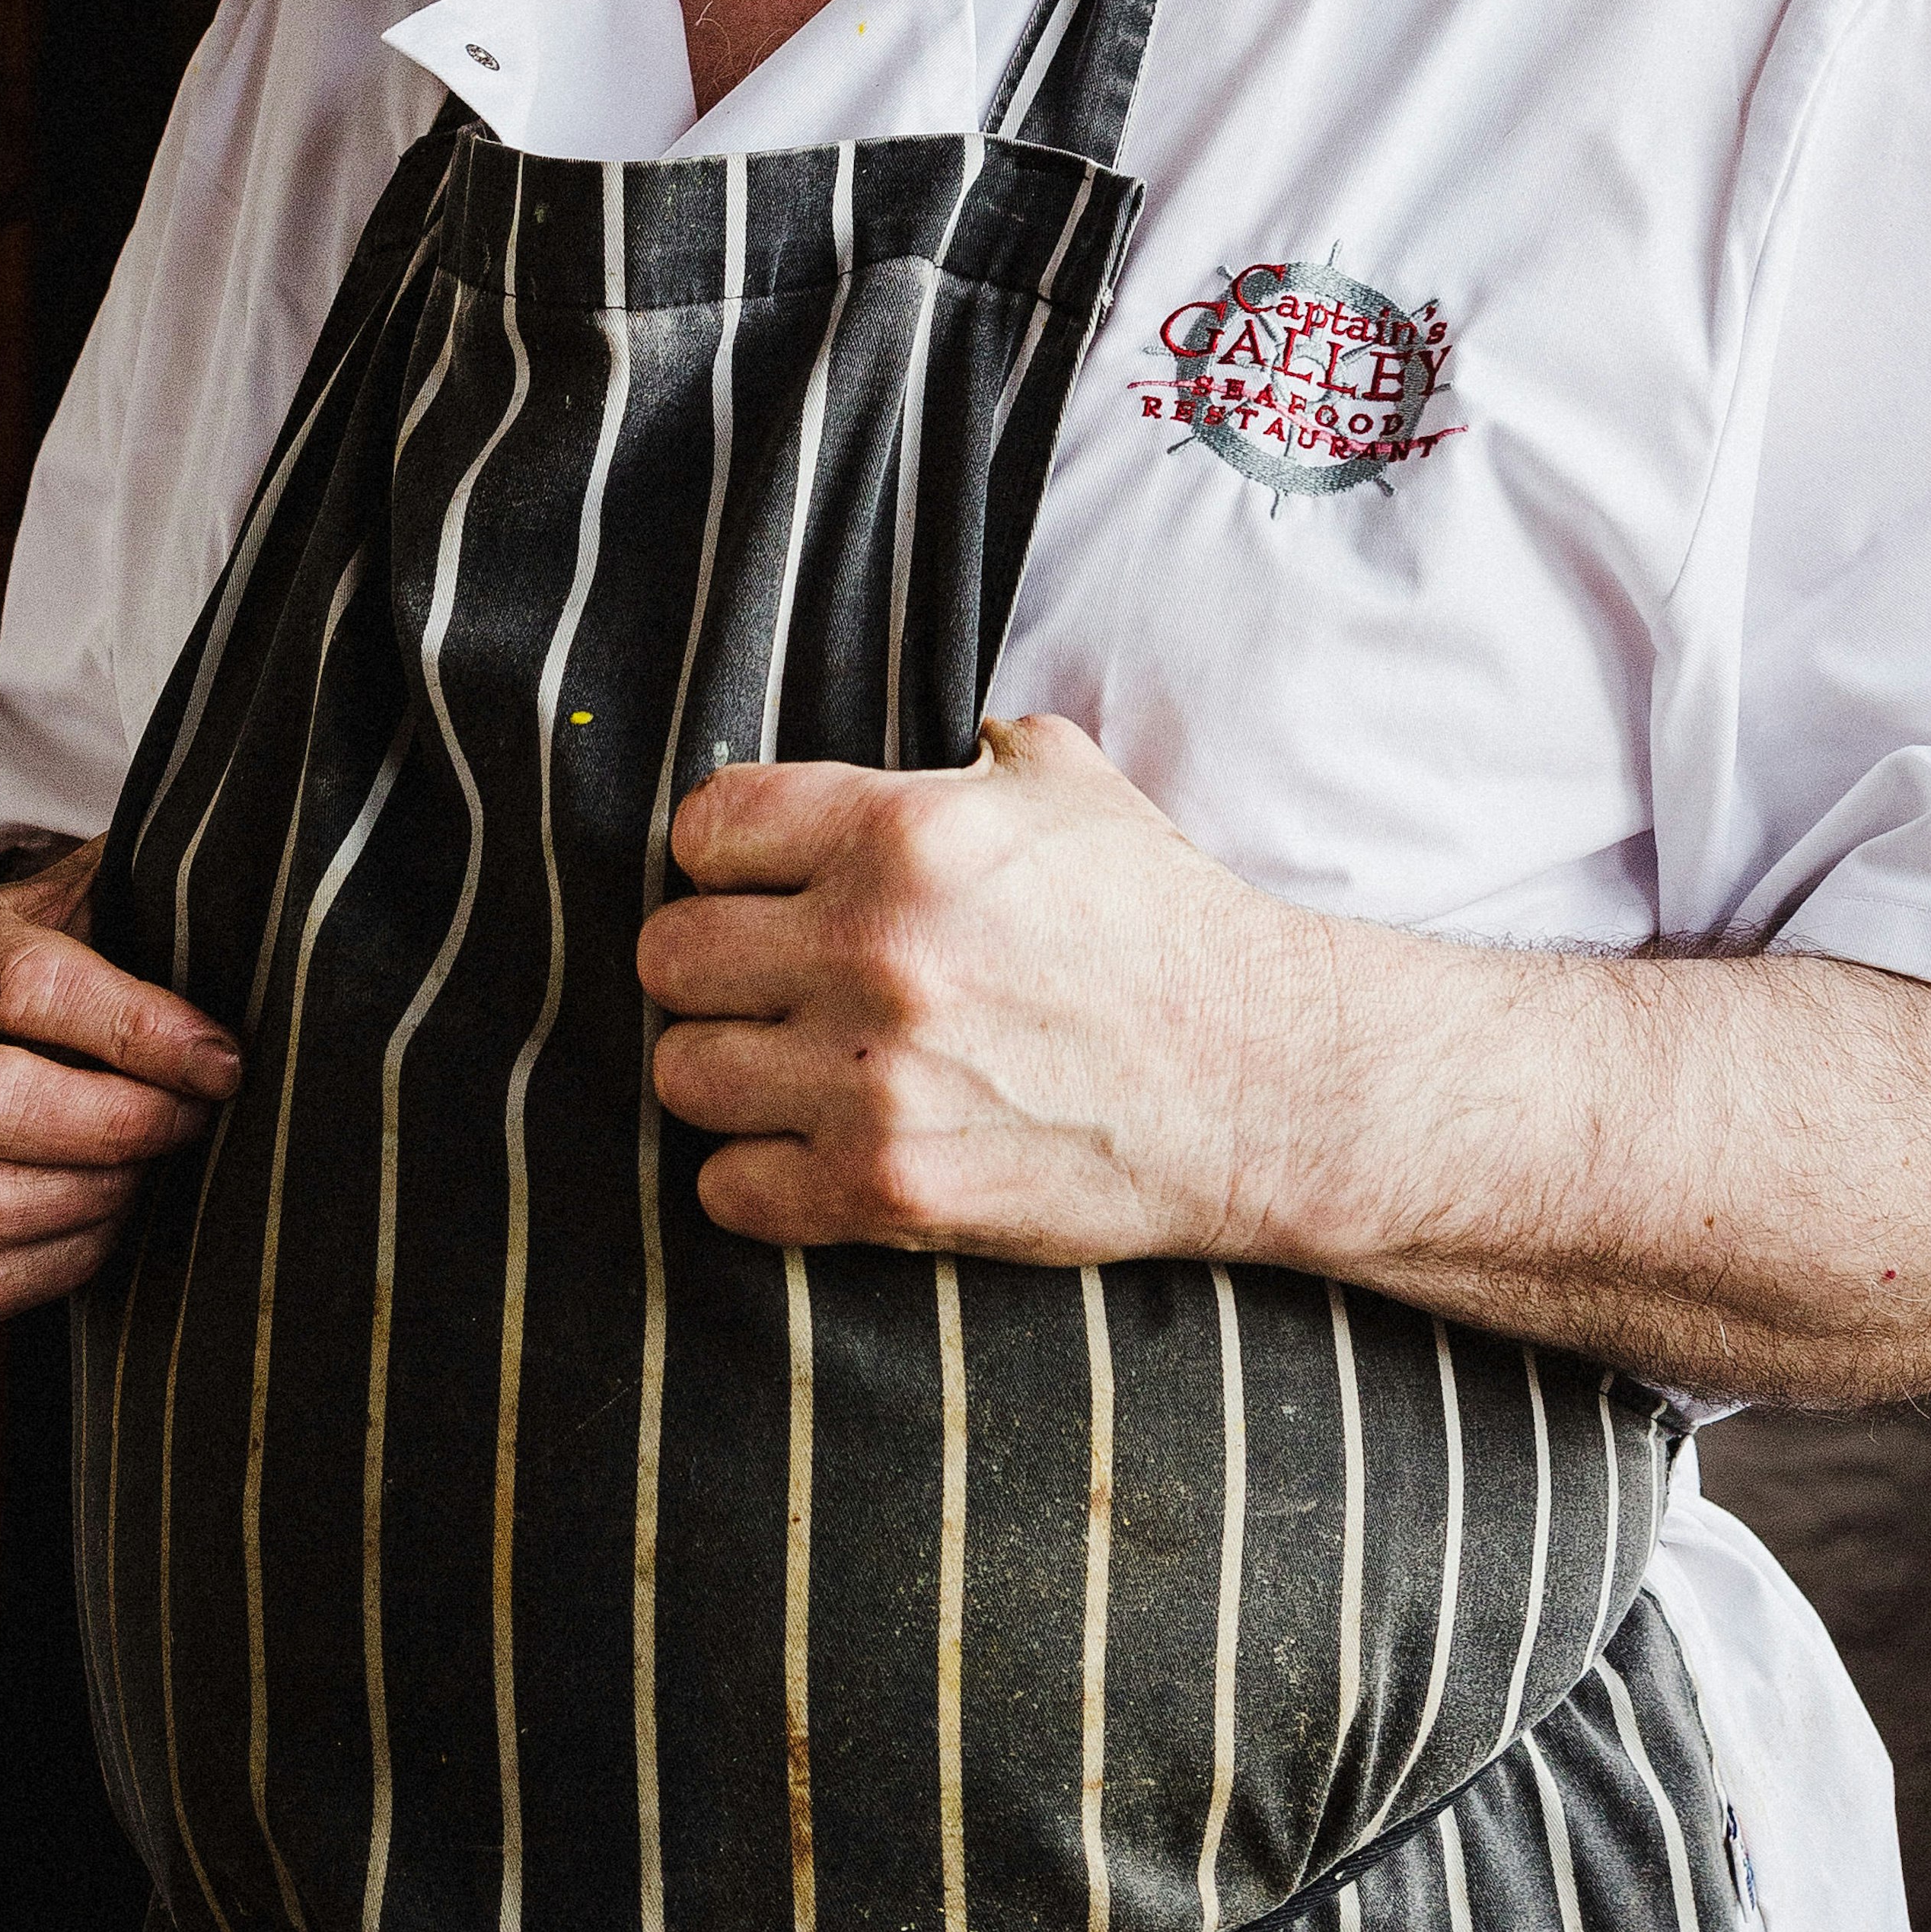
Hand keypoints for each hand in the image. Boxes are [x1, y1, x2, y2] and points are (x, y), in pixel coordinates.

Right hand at [0, 842, 240, 1318]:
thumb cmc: (50, 978)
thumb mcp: (78, 911)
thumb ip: (139, 893)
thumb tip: (247, 888)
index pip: (23, 984)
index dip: (139, 1030)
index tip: (223, 1061)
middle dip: (114, 1122)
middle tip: (191, 1120)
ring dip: (89, 1196)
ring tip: (148, 1168)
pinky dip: (56, 1263)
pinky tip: (106, 1220)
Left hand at [638, 714, 1316, 1262]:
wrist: (1261, 1079)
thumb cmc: (1165, 924)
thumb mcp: (1069, 784)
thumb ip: (966, 751)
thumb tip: (919, 738)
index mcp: (902, 833)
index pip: (705, 829)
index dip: (724, 857)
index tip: (757, 884)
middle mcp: (870, 950)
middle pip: (670, 955)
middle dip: (713, 966)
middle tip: (771, 981)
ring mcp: (869, 1081)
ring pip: (683, 1074)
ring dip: (729, 1070)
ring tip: (790, 1066)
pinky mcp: (886, 1193)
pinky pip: (727, 1189)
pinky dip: (757, 1174)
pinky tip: (812, 1148)